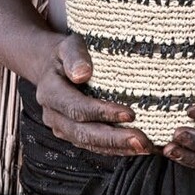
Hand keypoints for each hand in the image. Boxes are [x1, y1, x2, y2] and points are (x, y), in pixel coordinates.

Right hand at [34, 32, 154, 156]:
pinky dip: (115, 149)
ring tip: (144, 147)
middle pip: (83, 133)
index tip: (130, 114)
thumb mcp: (69, 45)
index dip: (102, 113)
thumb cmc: (67, 53)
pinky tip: (136, 148)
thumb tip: (83, 73)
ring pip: (89, 144)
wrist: (53, 66)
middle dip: (114, 139)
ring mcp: (62, 128)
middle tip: (141, 141)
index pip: (77, 108)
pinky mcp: (73, 134)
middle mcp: (53, 115)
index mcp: (50, 92)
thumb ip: (75, 56)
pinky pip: (94, 146)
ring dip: (118, 148)